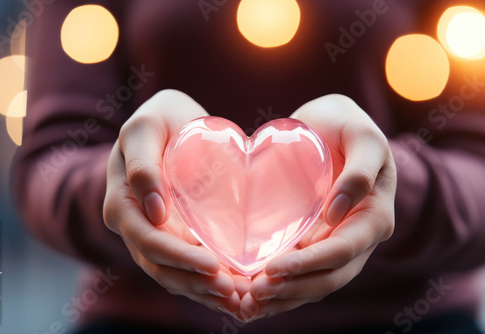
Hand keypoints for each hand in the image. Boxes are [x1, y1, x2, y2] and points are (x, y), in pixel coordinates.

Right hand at [103, 89, 238, 313]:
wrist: (169, 123)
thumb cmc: (158, 119)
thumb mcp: (145, 128)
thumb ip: (143, 164)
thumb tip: (154, 212)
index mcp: (121, 204)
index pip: (147, 241)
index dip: (178, 258)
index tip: (213, 265)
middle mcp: (133, 227)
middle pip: (160, 267)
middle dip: (195, 283)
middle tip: (234, 291)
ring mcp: (151, 234)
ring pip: (172, 274)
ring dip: (203, 291)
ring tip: (237, 300)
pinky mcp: (171, 236)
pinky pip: (184, 267)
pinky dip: (204, 282)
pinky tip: (231, 290)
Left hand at [239, 94, 396, 320]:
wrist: (330, 123)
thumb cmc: (347, 125)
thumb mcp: (362, 136)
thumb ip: (359, 170)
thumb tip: (336, 213)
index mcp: (375, 217)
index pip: (343, 252)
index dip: (310, 265)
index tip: (273, 269)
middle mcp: (359, 238)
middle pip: (328, 278)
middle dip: (292, 290)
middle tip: (252, 296)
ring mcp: (338, 243)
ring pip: (315, 283)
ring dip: (284, 298)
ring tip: (247, 306)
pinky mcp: (317, 241)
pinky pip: (303, 272)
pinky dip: (281, 288)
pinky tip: (254, 296)